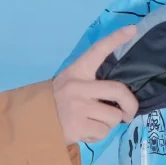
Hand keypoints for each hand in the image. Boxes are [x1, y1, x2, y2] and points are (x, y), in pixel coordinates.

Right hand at [53, 27, 138, 144]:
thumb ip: (91, 84)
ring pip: (113, 116)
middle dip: (130, 105)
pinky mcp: (78, 126)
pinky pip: (104, 132)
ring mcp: (78, 106)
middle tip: (128, 113)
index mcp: (77, 71)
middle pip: (118, 91)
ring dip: (109, 123)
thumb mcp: (69, 83)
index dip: (116, 38)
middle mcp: (78, 86)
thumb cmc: (57, 101)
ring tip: (94, 122)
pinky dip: (99, 135)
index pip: (98, 50)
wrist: (33, 122)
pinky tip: (86, 131)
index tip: (132, 29)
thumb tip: (121, 96)